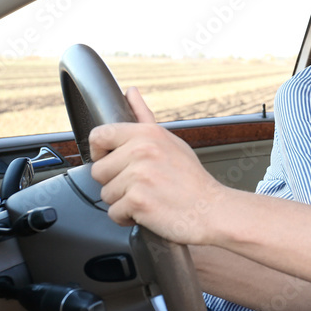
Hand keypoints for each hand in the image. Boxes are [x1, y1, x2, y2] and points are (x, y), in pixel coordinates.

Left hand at [88, 87, 226, 245]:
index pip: (99, 135)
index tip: (116, 162)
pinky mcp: (138, 200)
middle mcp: (142, 150)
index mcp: (147, 133)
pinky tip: (149, 210)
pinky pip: (114, 213)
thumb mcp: (170, 141)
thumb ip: (144, 116)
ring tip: (149, 196)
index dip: (102, 153)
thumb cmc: (191, 179)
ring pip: (105, 194)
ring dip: (123, 201)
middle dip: (115, 183)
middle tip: (143, 184)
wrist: (211, 209)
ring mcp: (140, 175)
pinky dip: (128, 217)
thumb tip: (130, 92)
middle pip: (98, 170)